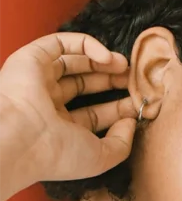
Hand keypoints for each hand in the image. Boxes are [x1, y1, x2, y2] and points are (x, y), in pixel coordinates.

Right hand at [0, 32, 138, 186]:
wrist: (21, 139)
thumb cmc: (57, 154)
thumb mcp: (101, 157)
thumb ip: (122, 143)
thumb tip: (130, 122)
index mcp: (59, 129)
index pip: (94, 114)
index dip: (119, 107)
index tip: (141, 103)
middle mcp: (46, 104)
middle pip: (85, 85)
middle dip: (112, 81)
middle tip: (134, 80)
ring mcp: (38, 80)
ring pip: (75, 62)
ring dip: (103, 61)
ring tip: (125, 66)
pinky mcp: (32, 59)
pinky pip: (61, 43)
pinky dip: (87, 45)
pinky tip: (107, 57)